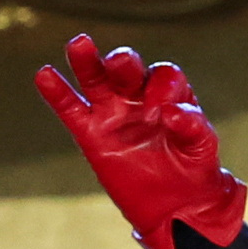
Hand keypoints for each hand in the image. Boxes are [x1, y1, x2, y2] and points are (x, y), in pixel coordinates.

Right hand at [33, 34, 247, 248]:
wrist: (176, 204)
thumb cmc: (194, 167)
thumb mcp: (202, 147)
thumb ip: (193, 126)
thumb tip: (172, 113)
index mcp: (170, 92)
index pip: (163, 77)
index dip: (161, 88)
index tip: (161, 111)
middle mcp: (138, 94)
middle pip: (127, 69)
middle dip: (123, 63)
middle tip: (121, 64)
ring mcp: (112, 112)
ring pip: (96, 80)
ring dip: (87, 62)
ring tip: (79, 45)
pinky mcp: (91, 134)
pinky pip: (72, 110)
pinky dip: (58, 93)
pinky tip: (45, 75)